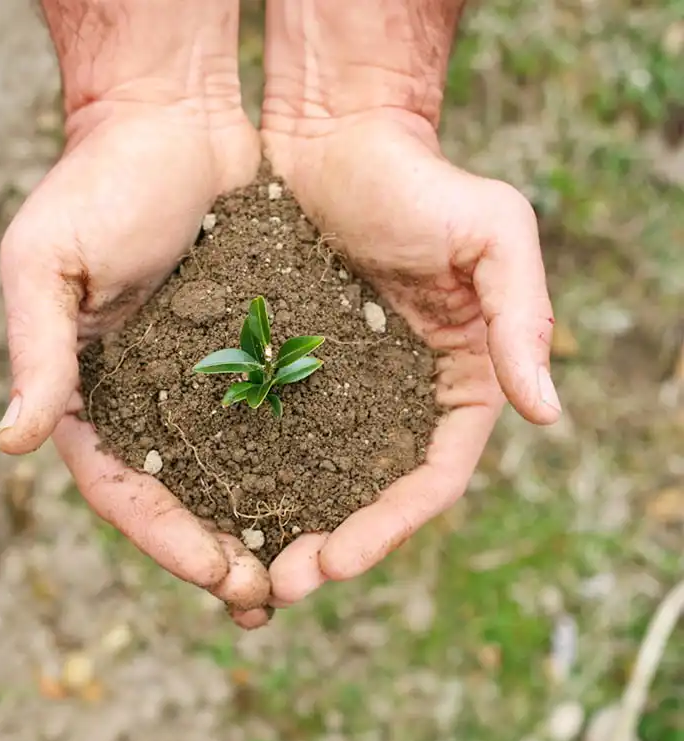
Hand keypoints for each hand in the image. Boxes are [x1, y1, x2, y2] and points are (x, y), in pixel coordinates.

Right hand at [0, 0, 272, 624]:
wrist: (173, 124)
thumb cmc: (100, 183)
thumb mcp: (48, 260)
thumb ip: (36, 348)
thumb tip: (12, 440)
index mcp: (91, 393)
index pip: (125, 488)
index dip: (167, 538)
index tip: (219, 574)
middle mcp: (150, 399)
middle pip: (183, 499)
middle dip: (221, 553)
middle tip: (266, 600)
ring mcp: (204, 381)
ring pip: (236, 474)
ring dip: (266, 528)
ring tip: (305, 572)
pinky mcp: (254, 352)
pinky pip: (281, 420)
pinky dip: (302, 465)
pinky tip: (335, 497)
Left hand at [262, 0, 560, 603]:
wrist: (336, 137)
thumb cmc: (419, 179)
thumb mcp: (492, 234)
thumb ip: (521, 318)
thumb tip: (547, 410)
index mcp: (457, 383)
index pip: (432, 478)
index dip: (390, 527)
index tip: (337, 560)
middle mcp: (401, 398)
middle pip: (372, 494)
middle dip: (332, 546)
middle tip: (281, 585)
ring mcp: (343, 388)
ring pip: (317, 478)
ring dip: (285, 525)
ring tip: (241, 567)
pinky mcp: (288, 367)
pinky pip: (268, 433)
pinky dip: (248, 475)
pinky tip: (213, 502)